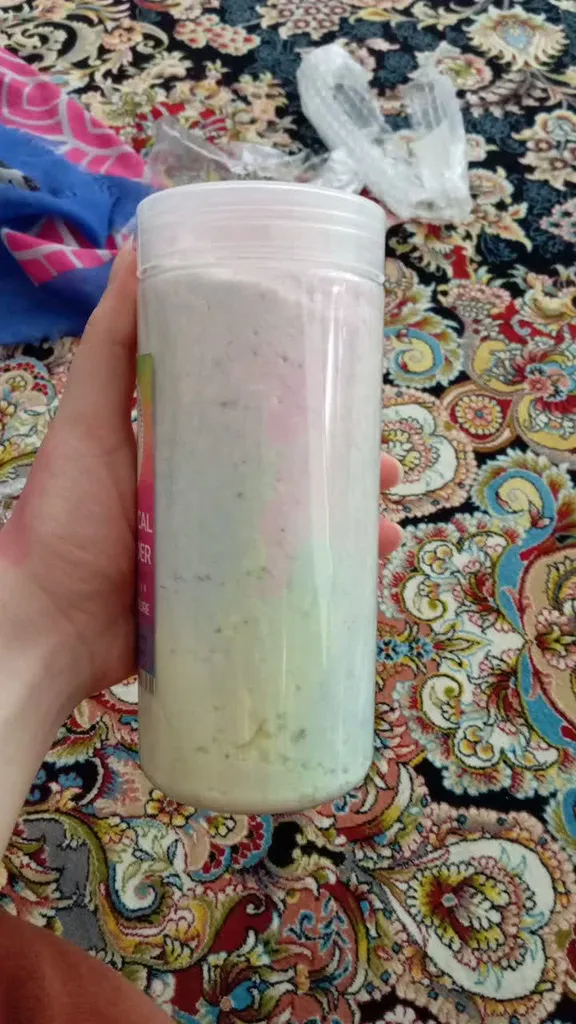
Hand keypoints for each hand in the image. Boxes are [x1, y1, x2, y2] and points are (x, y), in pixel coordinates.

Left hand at [0, 248, 401, 711]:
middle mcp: (214, 499)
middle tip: (383, 463)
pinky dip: (334, 578)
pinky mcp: (232, 601)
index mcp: (188, 451)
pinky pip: (293, 588)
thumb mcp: (90, 420)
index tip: (350, 386)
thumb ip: (112, 344)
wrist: (47, 625)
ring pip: (305, 531)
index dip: (309, 403)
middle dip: (344, 467)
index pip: (260, 418)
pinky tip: (368, 570)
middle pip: (294, 475)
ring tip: (387, 518)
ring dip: (352, 522)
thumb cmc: (66, 517)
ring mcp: (226, 553)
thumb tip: (135, 248)